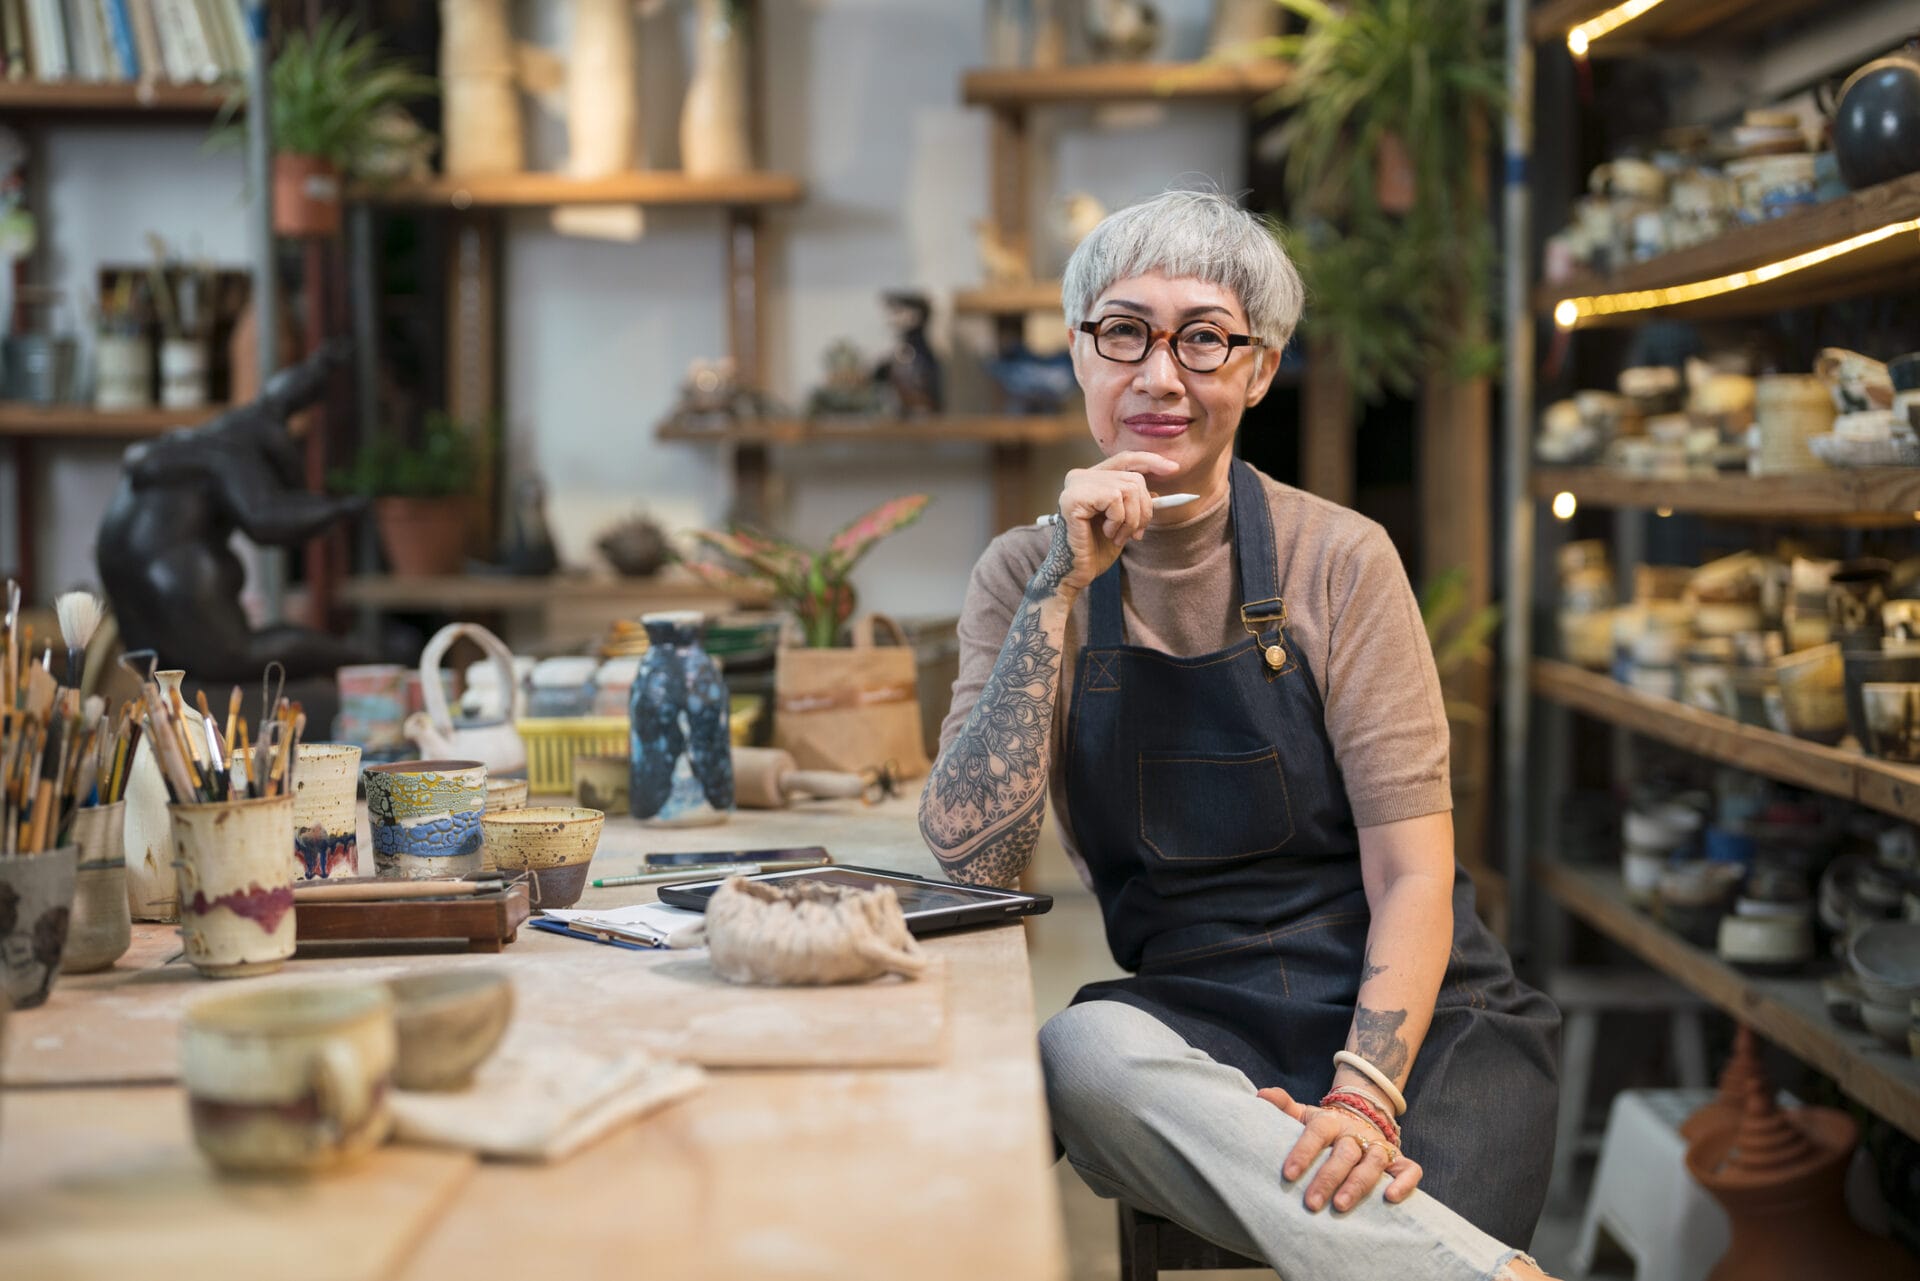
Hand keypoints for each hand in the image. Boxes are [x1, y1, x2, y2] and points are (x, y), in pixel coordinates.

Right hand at [1049, 452, 1181, 596]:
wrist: (1077, 573)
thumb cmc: (1096, 549)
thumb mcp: (1123, 521)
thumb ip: (1134, 502)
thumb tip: (1157, 491)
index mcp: (1090, 478)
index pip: (1125, 459)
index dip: (1151, 461)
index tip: (1174, 469)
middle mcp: (1080, 476)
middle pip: (1133, 478)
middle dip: (1143, 510)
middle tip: (1135, 534)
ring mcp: (1075, 485)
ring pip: (1128, 489)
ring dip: (1131, 520)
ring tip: (1118, 536)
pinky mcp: (1073, 498)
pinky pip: (1114, 499)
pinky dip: (1118, 521)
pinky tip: (1106, 533)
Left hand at [1259, 1086, 1422, 1212]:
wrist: (1359, 1119)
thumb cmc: (1323, 1128)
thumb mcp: (1302, 1115)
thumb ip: (1283, 1106)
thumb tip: (1261, 1096)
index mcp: (1330, 1122)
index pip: (1316, 1133)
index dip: (1303, 1152)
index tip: (1288, 1174)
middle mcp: (1356, 1133)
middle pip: (1344, 1153)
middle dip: (1327, 1178)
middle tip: (1311, 1203)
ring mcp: (1379, 1146)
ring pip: (1373, 1163)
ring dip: (1358, 1184)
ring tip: (1340, 1206)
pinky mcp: (1398, 1160)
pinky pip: (1409, 1169)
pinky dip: (1404, 1182)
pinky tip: (1390, 1199)